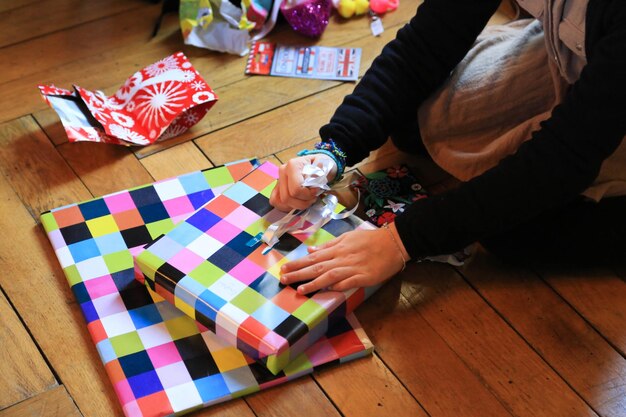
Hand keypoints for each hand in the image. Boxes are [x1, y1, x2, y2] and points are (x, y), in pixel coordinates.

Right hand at [269, 154, 336, 211]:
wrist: (317, 165)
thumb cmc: (321, 166)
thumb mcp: (325, 167)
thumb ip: (321, 172)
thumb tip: (317, 174)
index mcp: (293, 165)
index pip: (296, 189)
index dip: (308, 194)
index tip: (316, 191)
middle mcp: (282, 172)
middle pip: (287, 198)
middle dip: (303, 202)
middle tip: (313, 197)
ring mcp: (278, 180)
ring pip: (282, 202)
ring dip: (297, 205)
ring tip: (307, 200)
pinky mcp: (277, 188)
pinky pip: (277, 203)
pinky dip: (288, 206)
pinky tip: (298, 202)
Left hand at [280, 222, 409, 293]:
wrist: (393, 242)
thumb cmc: (370, 239)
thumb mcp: (348, 237)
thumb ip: (329, 245)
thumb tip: (310, 250)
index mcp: (338, 248)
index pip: (313, 257)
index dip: (298, 263)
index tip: (284, 268)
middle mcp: (342, 258)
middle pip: (317, 267)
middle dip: (299, 273)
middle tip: (283, 279)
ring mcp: (353, 268)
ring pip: (329, 276)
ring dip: (314, 283)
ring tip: (300, 290)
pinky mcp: (364, 276)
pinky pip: (348, 283)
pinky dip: (337, 287)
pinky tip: (327, 291)